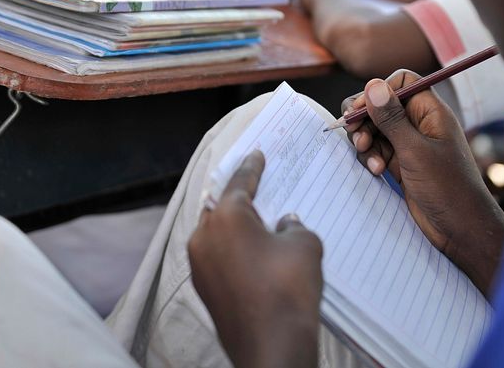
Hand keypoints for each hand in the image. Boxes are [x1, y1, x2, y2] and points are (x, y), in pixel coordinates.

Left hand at [189, 151, 322, 367]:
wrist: (272, 347)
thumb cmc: (289, 289)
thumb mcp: (304, 245)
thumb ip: (294, 225)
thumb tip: (284, 224)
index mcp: (226, 217)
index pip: (240, 182)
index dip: (252, 167)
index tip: (256, 155)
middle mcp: (203, 236)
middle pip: (220, 207)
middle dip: (239, 199)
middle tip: (258, 190)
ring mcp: (199, 265)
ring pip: (215, 234)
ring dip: (234, 228)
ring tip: (259, 226)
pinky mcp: (203, 289)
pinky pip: (216, 257)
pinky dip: (231, 250)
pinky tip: (253, 256)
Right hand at [342, 72, 503, 295]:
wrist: (460, 229)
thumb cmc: (448, 188)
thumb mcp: (415, 151)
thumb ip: (391, 119)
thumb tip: (373, 85)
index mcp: (431, 112)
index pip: (402, 82)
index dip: (379, 91)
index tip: (361, 109)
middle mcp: (420, 124)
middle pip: (383, 106)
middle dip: (366, 119)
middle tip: (355, 135)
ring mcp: (410, 145)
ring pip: (377, 130)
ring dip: (367, 142)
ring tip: (369, 158)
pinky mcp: (402, 164)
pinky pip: (379, 151)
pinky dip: (373, 158)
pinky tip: (378, 172)